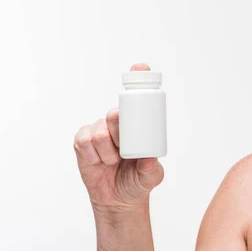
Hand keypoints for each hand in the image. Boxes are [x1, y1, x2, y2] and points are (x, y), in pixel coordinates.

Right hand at [74, 63, 164, 212]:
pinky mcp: (82, 142)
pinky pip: (84, 142)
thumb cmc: (138, 181)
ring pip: (99, 132)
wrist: (119, 200)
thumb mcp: (151, 176)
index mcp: (136, 125)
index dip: (137, 79)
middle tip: (122, 147)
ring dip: (107, 151)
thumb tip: (150, 159)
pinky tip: (99, 162)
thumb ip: (152, 170)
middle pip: (115, 113)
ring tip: (114, 161)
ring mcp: (98, 131)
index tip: (140, 67)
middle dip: (118, 127)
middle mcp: (116, 124)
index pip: (136, 98)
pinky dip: (92, 155)